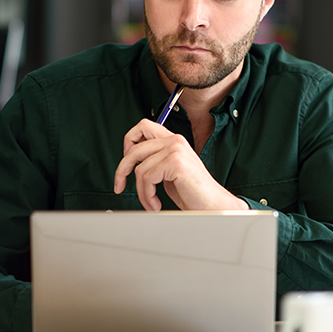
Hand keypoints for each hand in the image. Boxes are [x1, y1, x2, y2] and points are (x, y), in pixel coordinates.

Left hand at [113, 119, 248, 211]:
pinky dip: (147, 195)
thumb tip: (131, 163)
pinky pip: (147, 178)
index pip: (143, 126)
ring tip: (151, 203)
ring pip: (140, 169)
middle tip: (119, 185)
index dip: (128, 140)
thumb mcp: (169, 173)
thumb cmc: (193, 193)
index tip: (125, 160)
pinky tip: (156, 204)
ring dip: (141, 192)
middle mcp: (175, 141)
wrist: (213, 205)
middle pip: (134, 148)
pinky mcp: (175, 162)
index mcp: (174, 140)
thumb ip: (155, 162)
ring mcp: (176, 149)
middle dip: (122, 170)